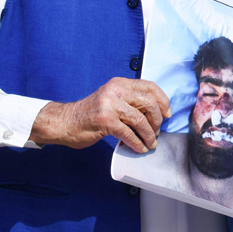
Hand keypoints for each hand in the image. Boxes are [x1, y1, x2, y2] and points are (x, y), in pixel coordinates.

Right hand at [30, 77, 170, 153]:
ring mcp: (110, 105)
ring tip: (150, 143)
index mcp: (120, 83)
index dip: (163, 100)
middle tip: (157, 131)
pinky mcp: (105, 120)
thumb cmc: (91, 113)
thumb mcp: (112, 99)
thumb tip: (155, 113)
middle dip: (157, 120)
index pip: (149, 86)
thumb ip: (130, 100)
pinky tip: (139, 148)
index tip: (167, 114)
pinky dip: (137, 143)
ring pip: (140, 120)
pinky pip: (128, 133)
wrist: (65, 122)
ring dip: (149, 135)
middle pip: (148, 103)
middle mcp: (116, 90)